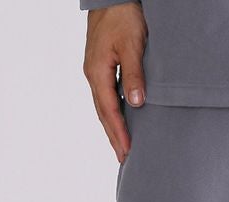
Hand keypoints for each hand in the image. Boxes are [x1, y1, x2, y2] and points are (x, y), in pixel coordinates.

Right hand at [84, 3, 147, 162]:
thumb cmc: (122, 15)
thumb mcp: (132, 44)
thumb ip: (134, 74)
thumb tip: (135, 102)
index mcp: (97, 72)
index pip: (109, 110)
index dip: (119, 132)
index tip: (128, 151)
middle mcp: (93, 74)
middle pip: (103, 113)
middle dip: (113, 137)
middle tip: (124, 159)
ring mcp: (96, 71)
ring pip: (103, 106)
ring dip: (112, 127)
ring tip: (121, 146)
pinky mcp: (101, 66)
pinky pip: (106, 97)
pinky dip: (113, 113)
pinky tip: (120, 120)